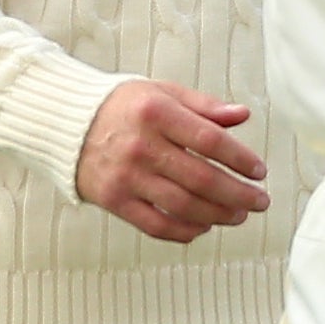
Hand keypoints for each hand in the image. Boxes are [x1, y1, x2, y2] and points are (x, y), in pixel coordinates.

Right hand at [76, 79, 270, 243]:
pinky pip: (156, 225)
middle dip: (239, 194)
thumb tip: (242, 115)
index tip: (259, 171)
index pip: (210, 140)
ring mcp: (126, 176)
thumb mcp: (162, 93)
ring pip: (183, 205)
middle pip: (202, 178)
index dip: (241, 159)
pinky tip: (203, 227)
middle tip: (260, 201)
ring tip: (238, 215)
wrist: (64, 124)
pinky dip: (185, 231)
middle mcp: (141, 145)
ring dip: (218, 215)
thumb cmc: (121, 106)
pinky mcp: (114, 200)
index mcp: (156, 112)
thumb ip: (203, 106)